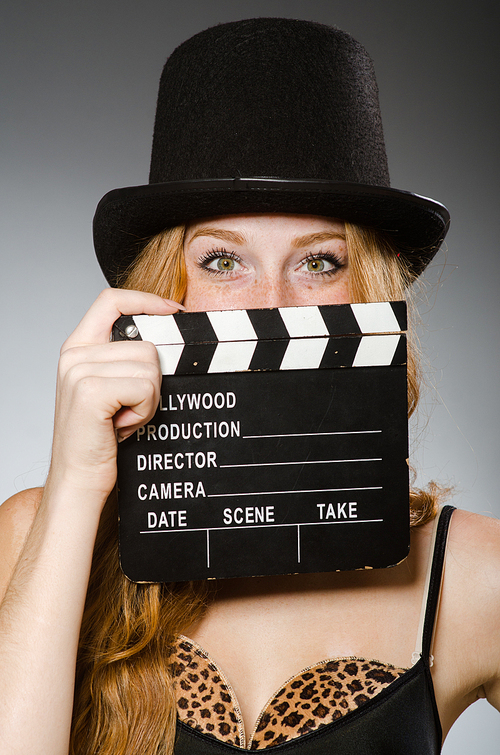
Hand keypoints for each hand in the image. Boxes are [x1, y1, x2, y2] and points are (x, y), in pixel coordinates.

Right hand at [48, 288, 180, 500]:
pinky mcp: (90, 391)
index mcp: (78, 347)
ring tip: (125, 417)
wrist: (79, 478)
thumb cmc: (101, 437)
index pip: (111, 300)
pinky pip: (146, 387)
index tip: (174, 311)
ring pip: (150, 366)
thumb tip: (167, 336)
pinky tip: (123, 425)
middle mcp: (75, 354)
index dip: (146, 300)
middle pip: (146, 344)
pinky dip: (145, 410)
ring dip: (150, 399)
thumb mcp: (110, 389)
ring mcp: (79, 370)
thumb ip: (125, 359)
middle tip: (131, 408)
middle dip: (152, 381)